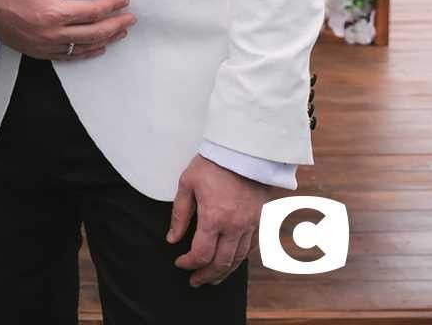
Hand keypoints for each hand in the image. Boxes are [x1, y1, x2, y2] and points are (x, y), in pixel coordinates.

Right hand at [0, 0, 135, 59]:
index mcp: (54, 11)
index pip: (92, 11)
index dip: (111, 5)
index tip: (123, 0)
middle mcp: (52, 32)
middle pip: (93, 32)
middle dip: (115, 24)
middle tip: (130, 18)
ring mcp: (45, 45)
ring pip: (84, 47)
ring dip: (106, 39)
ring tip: (120, 31)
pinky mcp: (39, 51)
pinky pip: (68, 56)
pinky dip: (86, 52)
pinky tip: (98, 47)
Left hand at [167, 154, 274, 285]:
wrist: (242, 151)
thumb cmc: (211, 164)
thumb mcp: (187, 184)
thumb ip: (179, 214)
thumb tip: (172, 238)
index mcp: (214, 218)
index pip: (201, 253)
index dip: (188, 263)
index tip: (180, 263)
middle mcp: (234, 227)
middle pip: (221, 263)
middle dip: (206, 276)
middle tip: (195, 281)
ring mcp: (250, 226)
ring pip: (237, 260)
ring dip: (223, 273)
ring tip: (211, 278)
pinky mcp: (259, 222)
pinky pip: (250, 249)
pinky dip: (238, 260)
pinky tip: (230, 262)